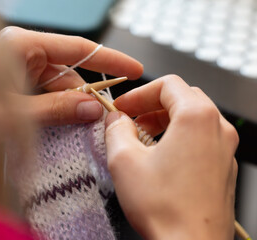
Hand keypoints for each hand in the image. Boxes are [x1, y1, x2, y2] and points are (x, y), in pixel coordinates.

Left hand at [0, 26, 142, 125]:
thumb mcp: (11, 113)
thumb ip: (54, 109)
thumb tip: (90, 109)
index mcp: (22, 46)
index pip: (78, 48)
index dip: (109, 60)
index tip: (133, 70)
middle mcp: (22, 52)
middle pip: (70, 70)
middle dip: (88, 94)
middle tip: (104, 118)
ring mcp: (19, 67)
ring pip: (59, 85)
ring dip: (71, 105)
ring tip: (83, 128)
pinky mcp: (16, 81)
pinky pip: (46, 92)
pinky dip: (57, 108)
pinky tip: (63, 125)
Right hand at [105, 75, 238, 239]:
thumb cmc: (165, 208)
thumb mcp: (123, 160)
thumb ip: (115, 129)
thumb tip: (115, 119)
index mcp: (197, 118)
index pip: (168, 84)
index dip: (139, 93)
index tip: (123, 107)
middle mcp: (217, 129)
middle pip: (182, 98)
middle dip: (151, 106)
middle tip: (130, 120)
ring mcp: (224, 150)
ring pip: (192, 119)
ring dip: (163, 122)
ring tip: (141, 140)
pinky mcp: (222, 168)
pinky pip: (199, 140)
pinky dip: (177, 139)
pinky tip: (158, 159)